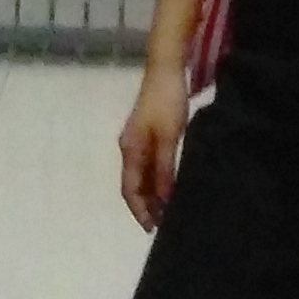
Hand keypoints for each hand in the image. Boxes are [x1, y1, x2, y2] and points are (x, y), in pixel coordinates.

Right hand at [119, 64, 190, 231]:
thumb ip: (165, 169)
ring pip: (140, 176)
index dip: (139, 211)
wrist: (165, 69)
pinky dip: (155, 179)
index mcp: (130, 150)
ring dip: (150, 194)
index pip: (130, 190)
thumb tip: (163, 198)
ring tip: (167, 209)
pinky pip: (147, 165)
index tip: (152, 228)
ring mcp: (136, 140)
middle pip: (133, 185)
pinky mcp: (145, 133)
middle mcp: (128, 148)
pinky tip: (168, 184)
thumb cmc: (167, 102)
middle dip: (145, 206)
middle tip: (163, 224)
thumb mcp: (169, 138)